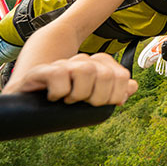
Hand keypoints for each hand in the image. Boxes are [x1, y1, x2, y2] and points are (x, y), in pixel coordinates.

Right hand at [3, 53, 137, 105]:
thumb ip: (115, 90)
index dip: (115, 95)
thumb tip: (132, 86)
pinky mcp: (46, 70)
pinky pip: (59, 75)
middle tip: (84, 104)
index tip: (101, 104)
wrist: (33, 98)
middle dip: (98, 98)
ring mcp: (66, 64)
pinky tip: (54, 97)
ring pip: (86, 70)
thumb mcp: (94, 97)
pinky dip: (59, 92)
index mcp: (100, 65)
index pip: (122, 77)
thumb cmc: (68, 98)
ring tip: (69, 100)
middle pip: (107, 75)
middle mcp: (85, 61)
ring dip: (79, 94)